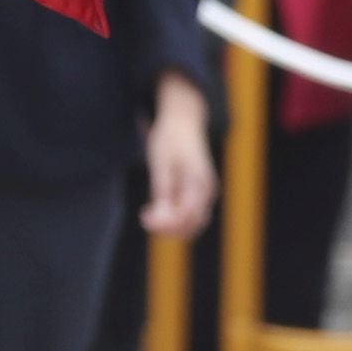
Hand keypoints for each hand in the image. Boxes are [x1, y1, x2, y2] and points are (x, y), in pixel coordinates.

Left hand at [142, 72, 217, 240]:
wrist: (183, 122)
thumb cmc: (170, 138)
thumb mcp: (160, 161)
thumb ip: (162, 188)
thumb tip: (160, 215)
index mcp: (199, 181)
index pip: (187, 215)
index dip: (165, 222)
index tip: (144, 216)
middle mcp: (207, 191)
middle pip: (192, 225)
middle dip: (168, 228)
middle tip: (144, 218)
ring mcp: (206, 194)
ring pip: (192, 224)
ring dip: (171, 227)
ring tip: (148, 214)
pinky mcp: (199, 195)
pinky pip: (189, 216)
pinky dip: (173, 219)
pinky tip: (155, 209)